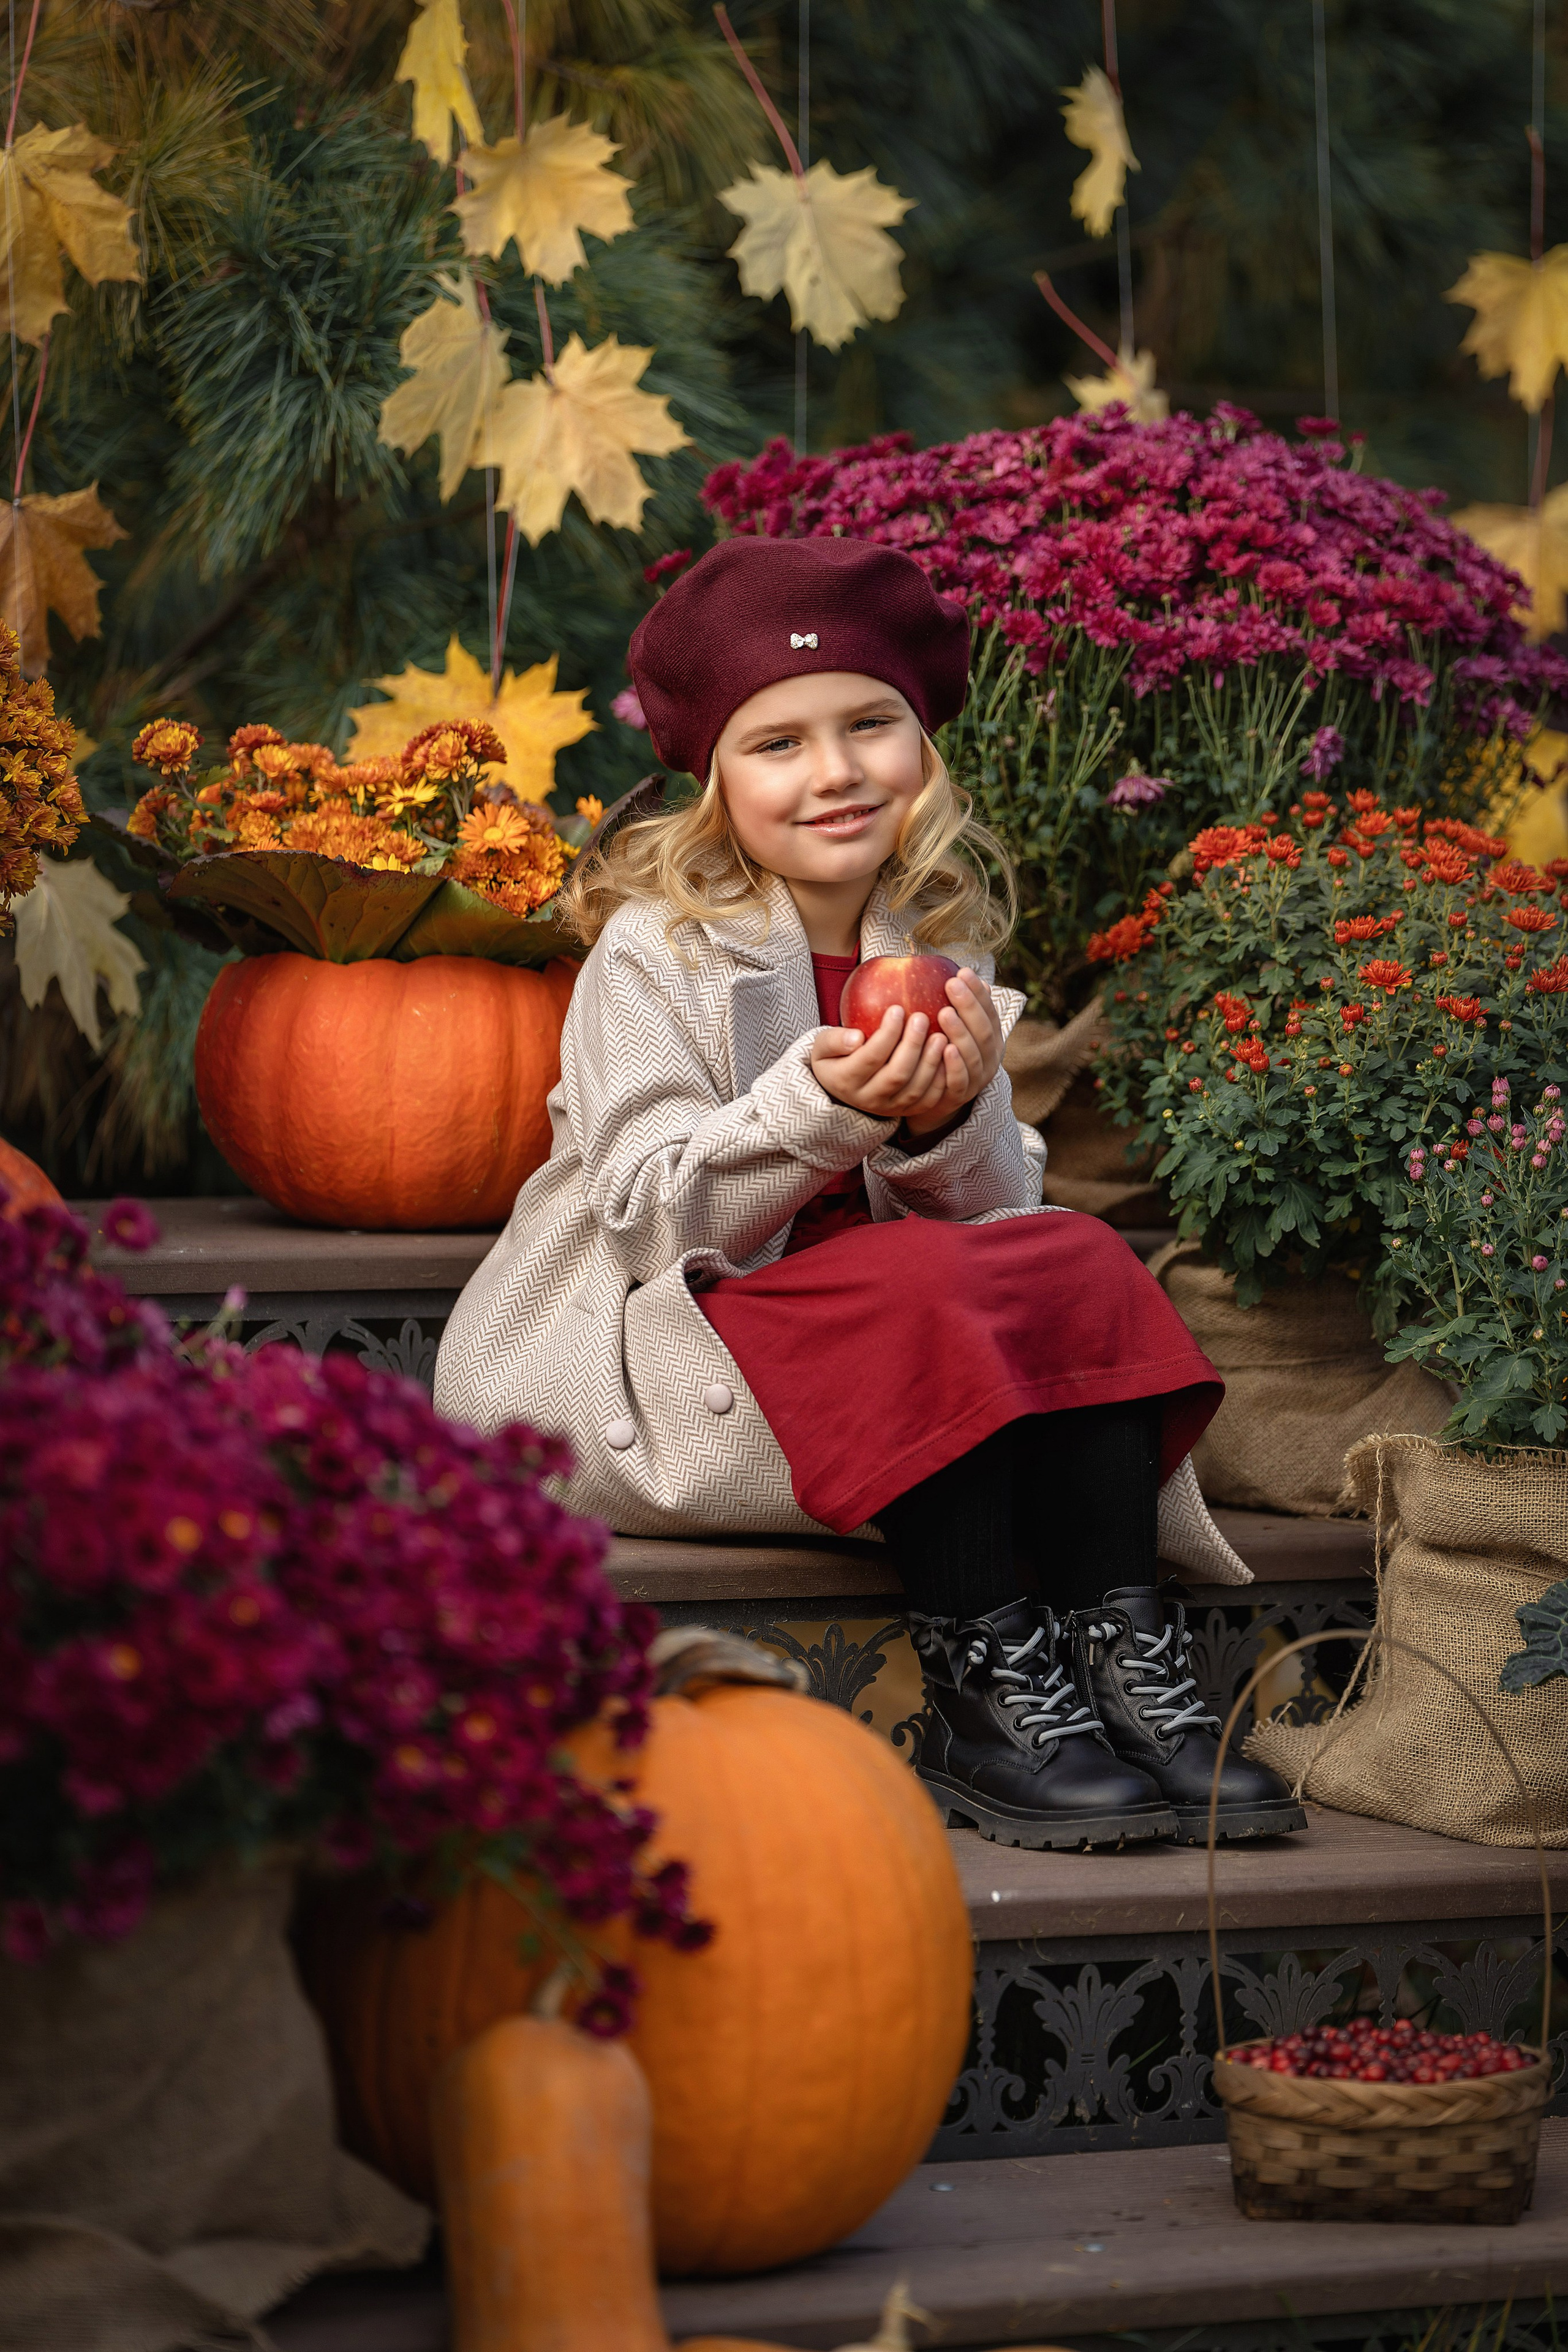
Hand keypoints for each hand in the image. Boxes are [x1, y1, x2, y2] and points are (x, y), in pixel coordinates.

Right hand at [809, 968, 1001, 1135]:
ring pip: (916, 1090)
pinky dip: (942, 1079)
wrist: (842, 1090)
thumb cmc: (835, 1057)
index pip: (870, 1058)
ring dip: (931, 1062)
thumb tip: (856, 1037)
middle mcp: (869, 1099)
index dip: (886, 1035)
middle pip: (897, 1075)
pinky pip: (929, 1099)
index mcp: (847, 1081)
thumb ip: (833, 1040)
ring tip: (940, 1035)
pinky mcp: (907, 1110)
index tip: (898, 1008)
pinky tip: (949, 1054)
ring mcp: (891, 1108)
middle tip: (922, 1017)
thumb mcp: (822, 1047)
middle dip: (912, 1045)